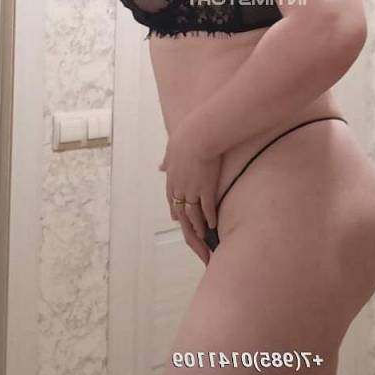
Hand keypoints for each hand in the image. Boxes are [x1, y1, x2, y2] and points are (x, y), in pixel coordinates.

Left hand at [158, 123, 221, 261]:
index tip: (177, 220)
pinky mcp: (206, 188)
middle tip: (192, 241)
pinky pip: (207, 209)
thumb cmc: (186, 136)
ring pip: (193, 216)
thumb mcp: (171, 149)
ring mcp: (192, 189)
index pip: (171, 200)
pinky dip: (210, 219)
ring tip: (203, 239)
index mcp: (171, 178)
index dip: (175, 211)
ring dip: (198, 228)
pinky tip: (214, 226)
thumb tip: (160, 166)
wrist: (199, 134)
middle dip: (187, 230)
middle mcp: (179, 187)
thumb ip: (167, 161)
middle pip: (181, 214)